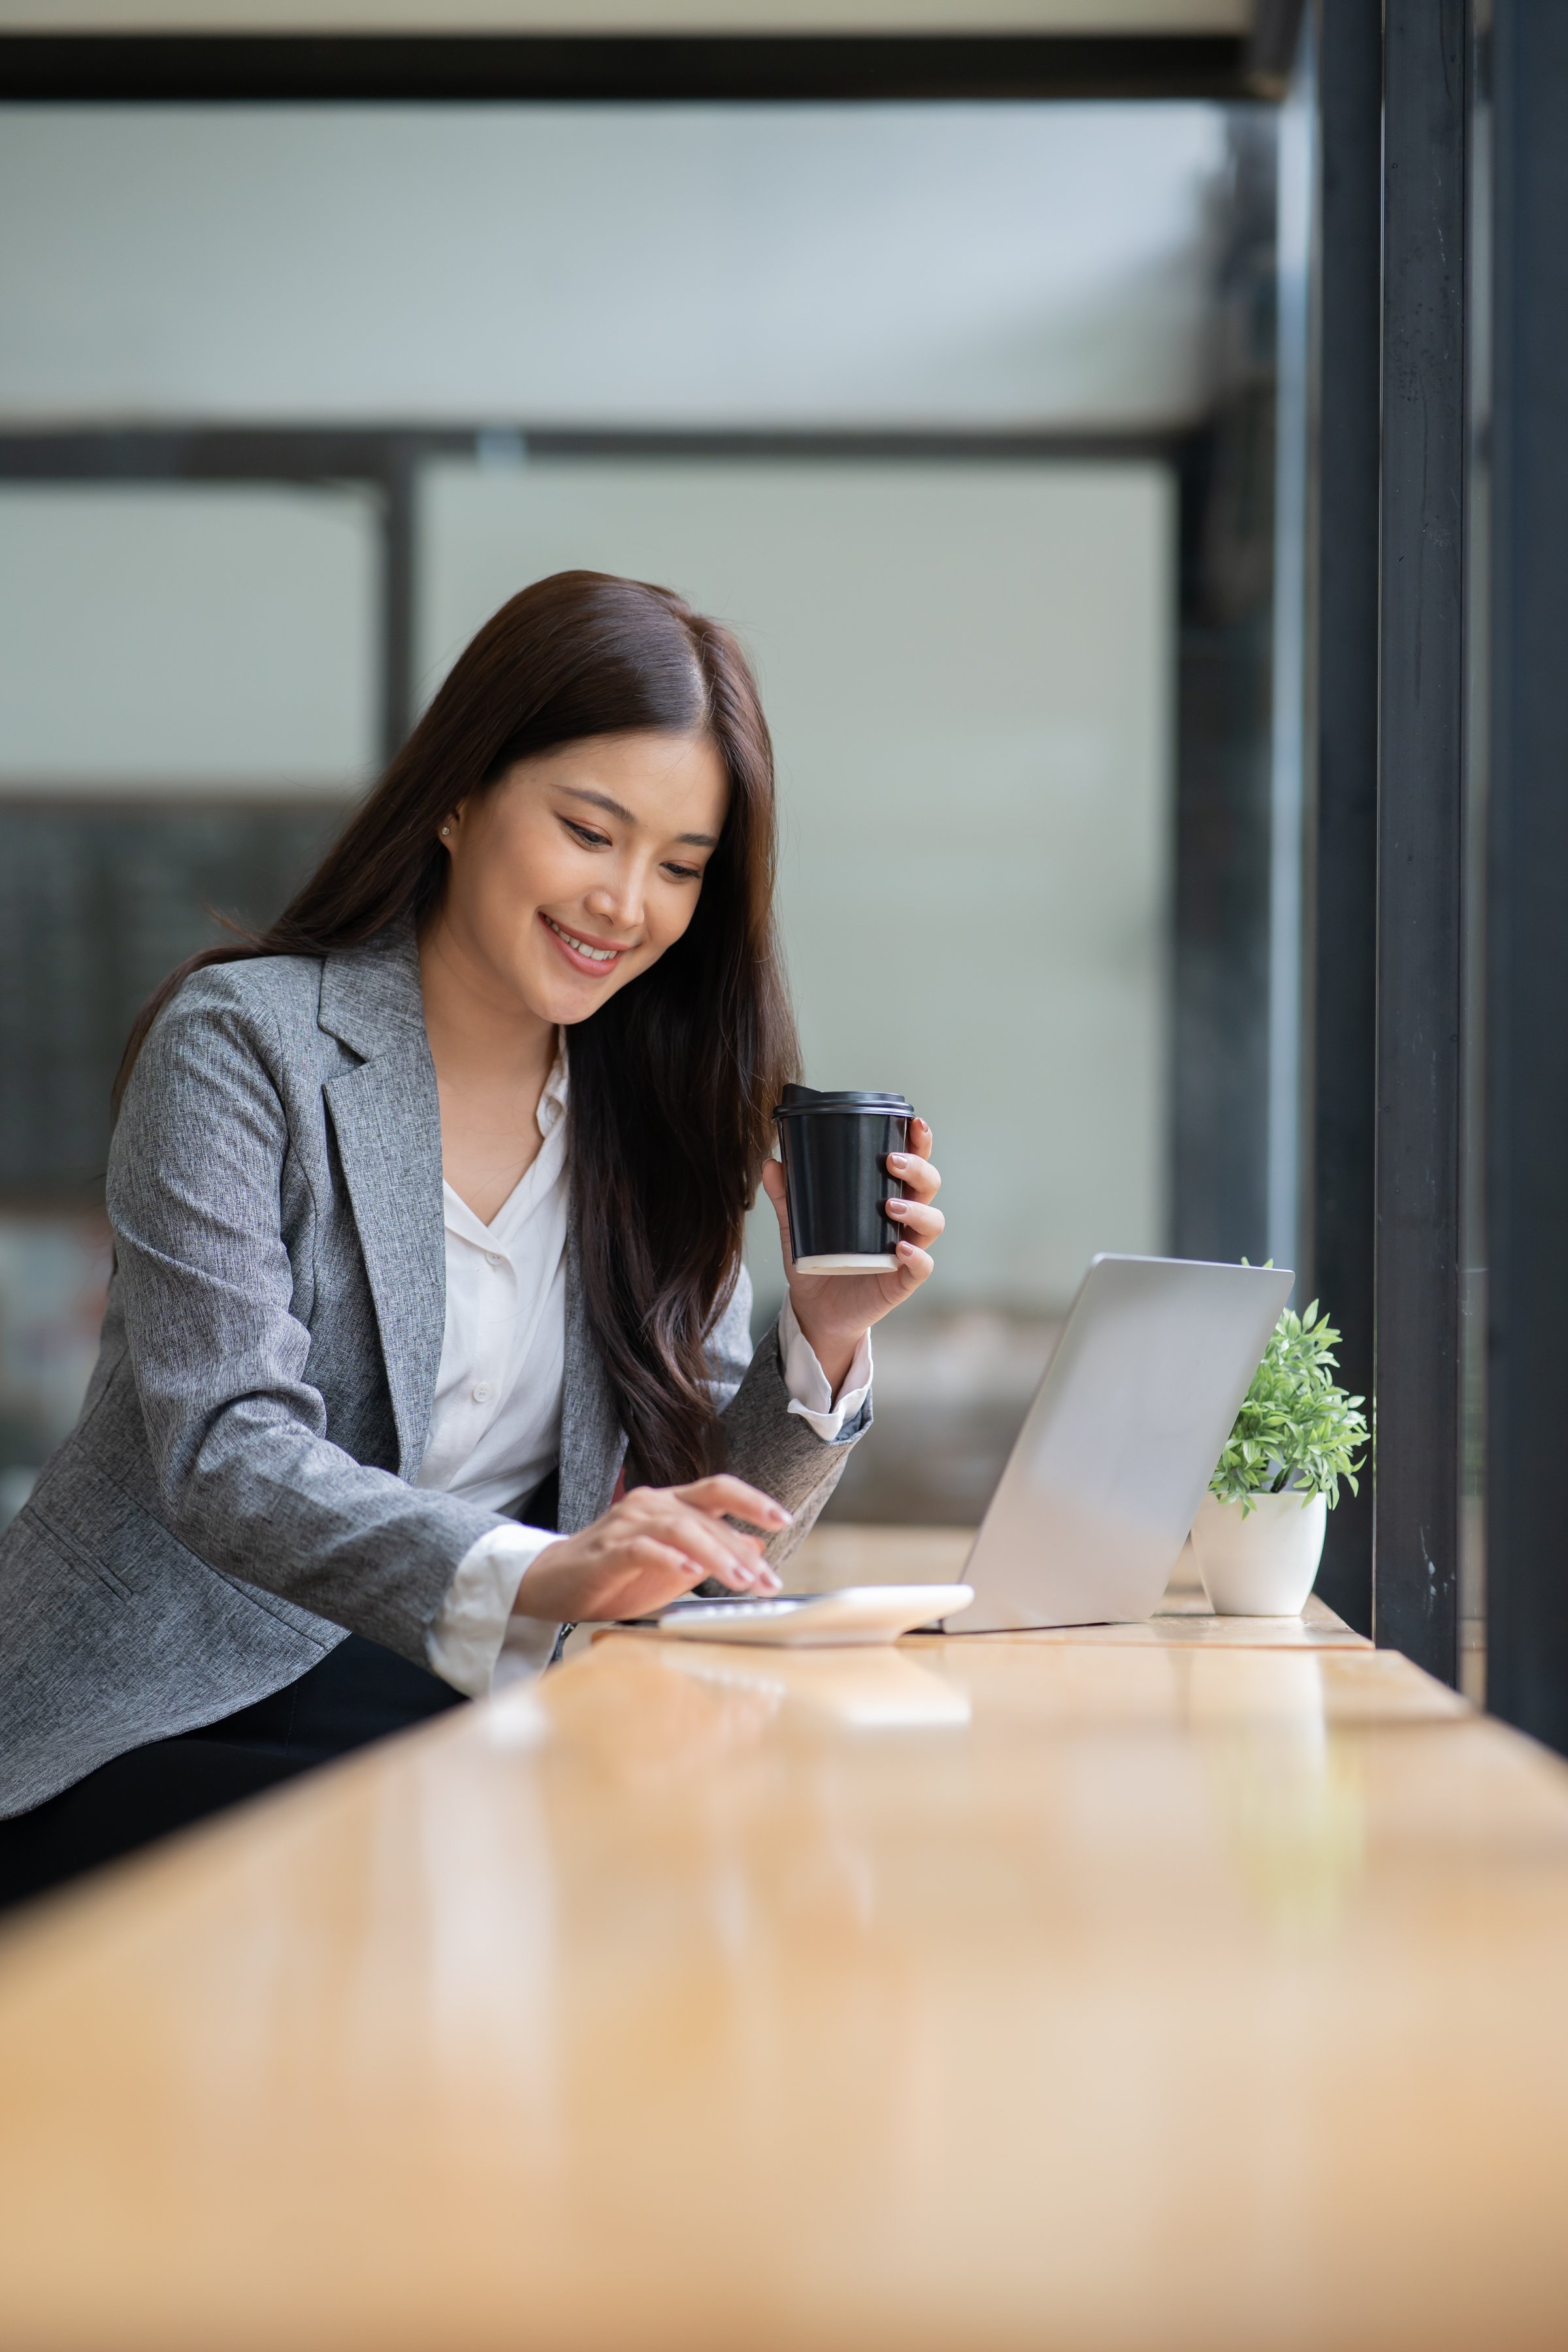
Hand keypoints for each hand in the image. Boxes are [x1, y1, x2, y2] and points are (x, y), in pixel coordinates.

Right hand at [512, 1475, 789, 1622]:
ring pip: (679, 1528)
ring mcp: (626, 1524)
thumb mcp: (673, 1567)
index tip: (783, 1519)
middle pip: (705, 1516)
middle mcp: (649, 1505)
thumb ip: (710, 1554)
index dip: (752, 1500)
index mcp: (669, 1504)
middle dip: (742, 1550)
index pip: (717, 1490)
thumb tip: (756, 1548)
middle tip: (769, 1581)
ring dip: (715, 1554)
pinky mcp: (606, 1550)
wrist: (551, 1584)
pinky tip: (688, 1573)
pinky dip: (668, 1559)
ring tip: (741, 1580)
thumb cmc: (615, 1575)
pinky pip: (642, 1548)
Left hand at [761, 1115, 944, 1391]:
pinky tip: (902, 1248)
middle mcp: (904, 1220)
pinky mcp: (903, 1280)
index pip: (912, 1164)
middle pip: (929, 1186)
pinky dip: (918, 1256)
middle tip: (891, 1161)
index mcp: (886, 1197)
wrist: (816, 1310)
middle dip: (918, 1169)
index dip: (919, 1142)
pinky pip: (923, 1266)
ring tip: (890, 1205)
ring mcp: (907, 1249)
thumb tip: (772, 1164)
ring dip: (917, 1209)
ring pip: (932, 1222)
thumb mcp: (798, 1226)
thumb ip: (787, 1196)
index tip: (913, 1123)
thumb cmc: (818, 1261)